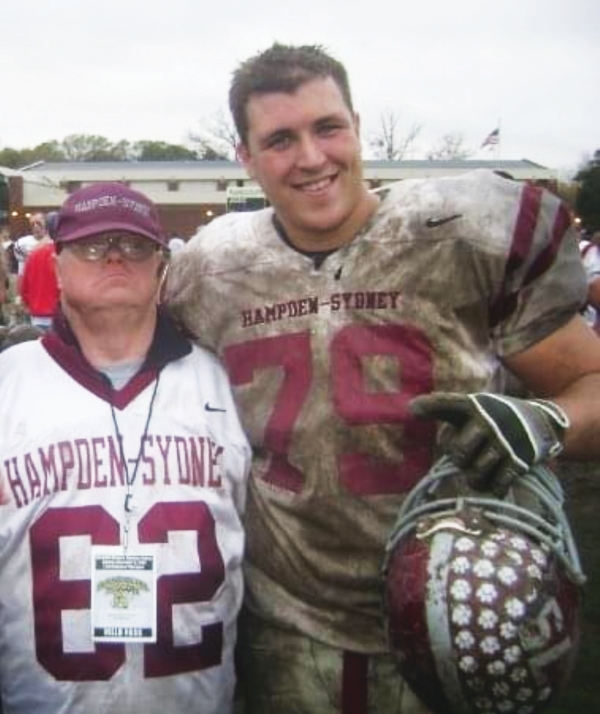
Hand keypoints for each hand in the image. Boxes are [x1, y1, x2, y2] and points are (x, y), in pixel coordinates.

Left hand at [410, 392, 569, 494]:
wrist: (542, 420)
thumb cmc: (496, 416)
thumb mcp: (474, 407)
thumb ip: (446, 410)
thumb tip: (411, 409)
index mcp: (473, 406)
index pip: (448, 403)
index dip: (429, 406)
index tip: (412, 410)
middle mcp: (488, 421)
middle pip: (458, 454)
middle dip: (459, 461)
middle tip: (466, 459)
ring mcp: (505, 441)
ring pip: (475, 473)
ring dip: (475, 478)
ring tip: (479, 473)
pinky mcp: (520, 460)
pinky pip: (498, 485)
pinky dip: (494, 488)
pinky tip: (495, 483)